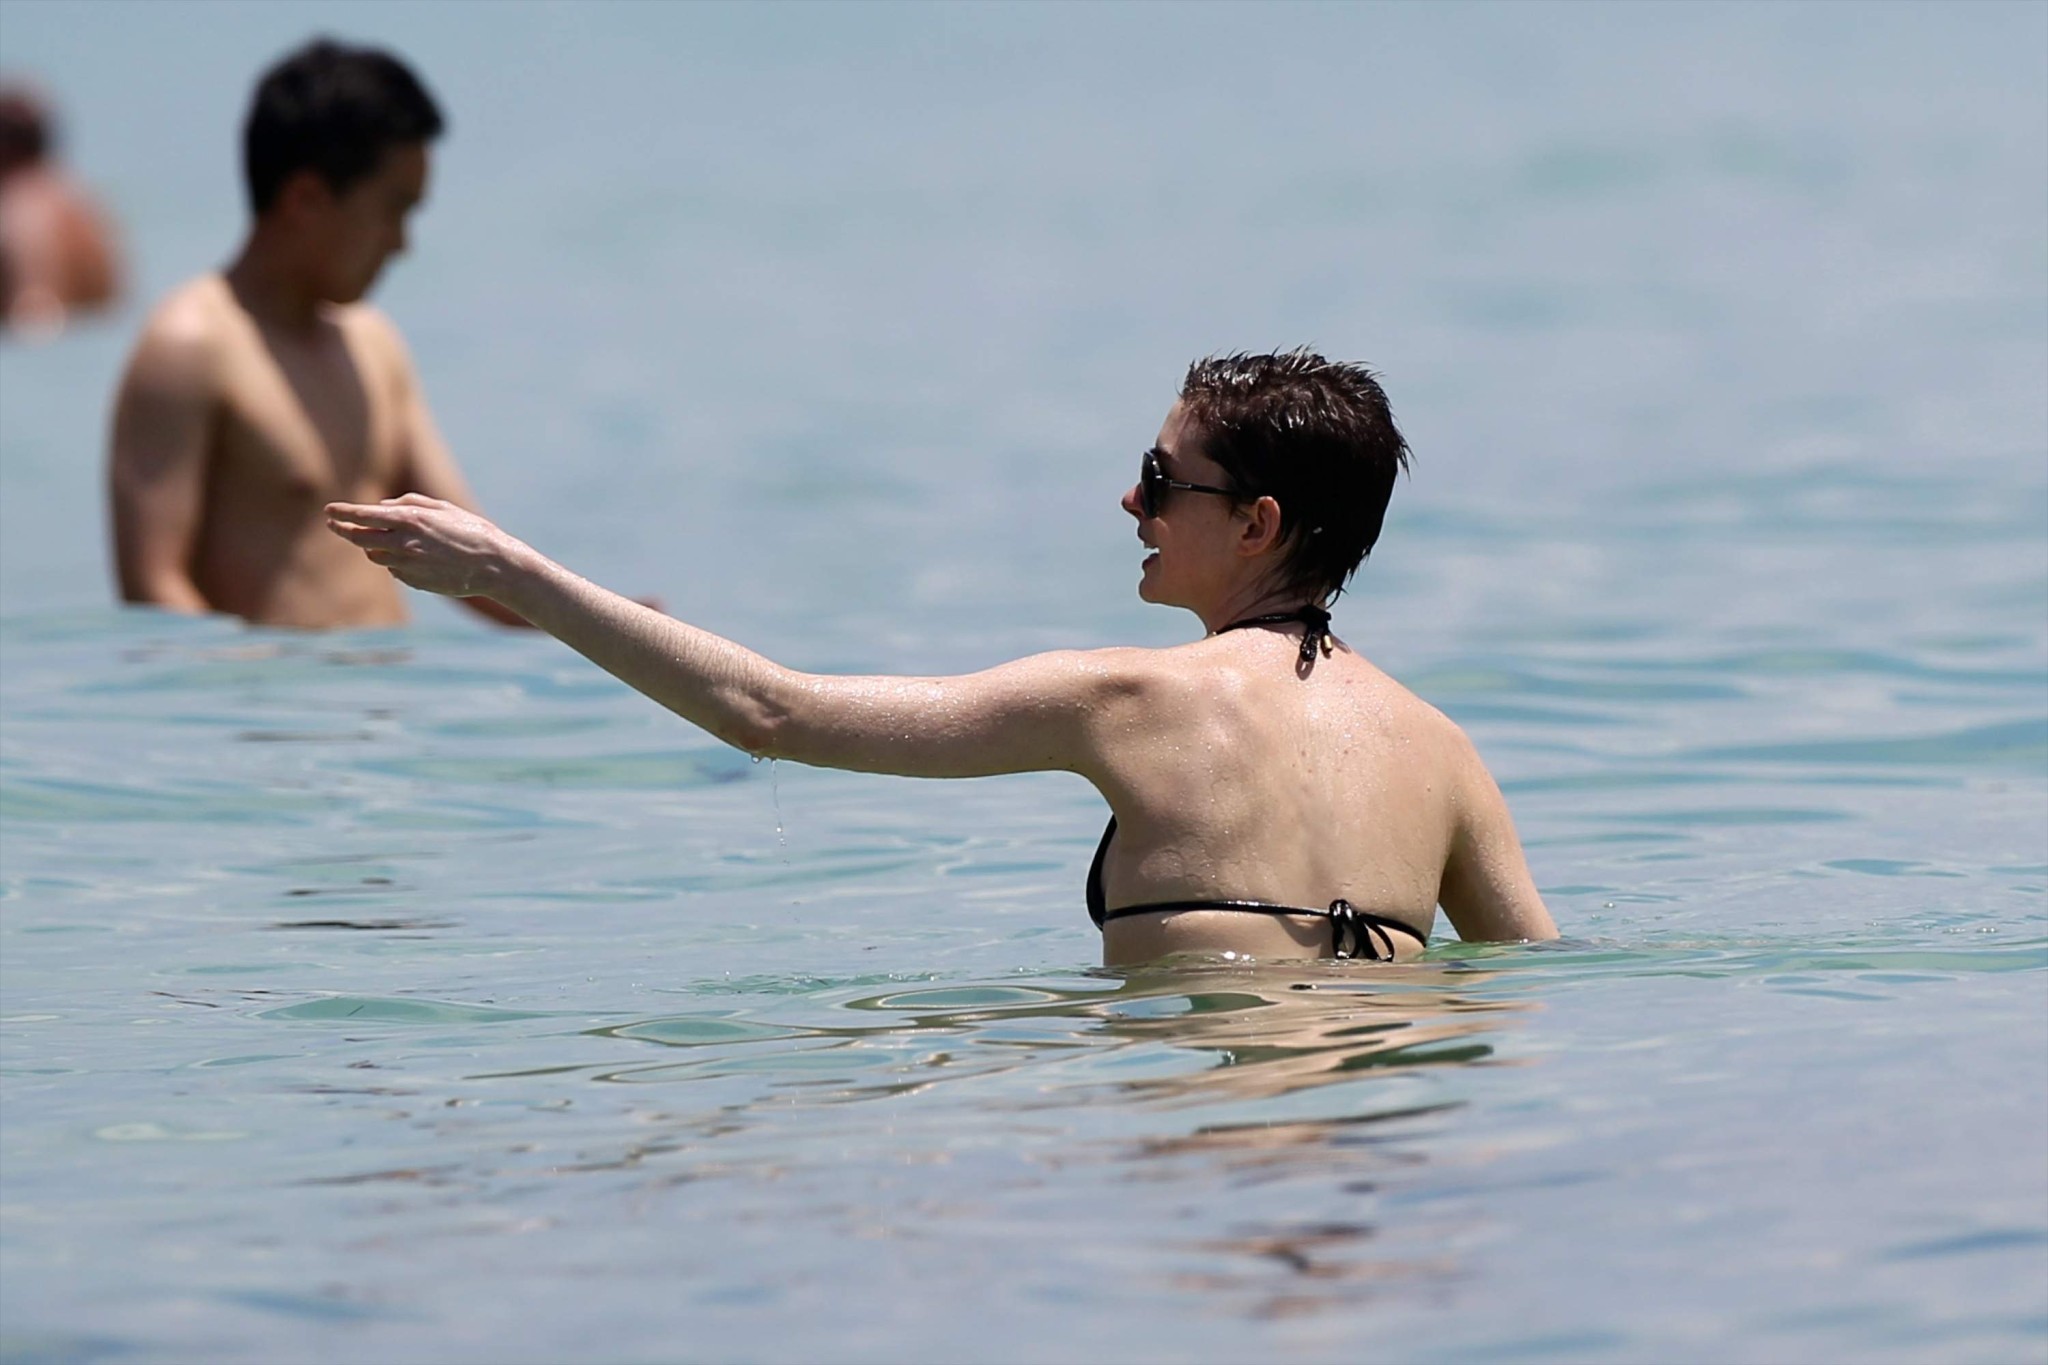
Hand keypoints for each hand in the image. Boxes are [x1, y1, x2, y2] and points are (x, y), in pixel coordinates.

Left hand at [325, 493, 528, 601]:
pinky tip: (417, 558)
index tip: (329, 510)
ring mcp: (407, 565)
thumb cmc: (471, 531)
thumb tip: (382, 507)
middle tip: (334, 524)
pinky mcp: (413, 581)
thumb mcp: (442, 508)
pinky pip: (394, 570)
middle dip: (344, 530)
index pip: (364, 516)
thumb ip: (409, 503)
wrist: (493, 566)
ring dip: (373, 547)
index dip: (343, 512)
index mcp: (410, 520)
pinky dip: (396, 562)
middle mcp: (404, 543)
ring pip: (375, 556)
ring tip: (386, 541)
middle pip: (360, 538)